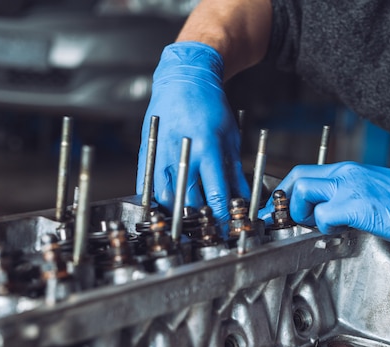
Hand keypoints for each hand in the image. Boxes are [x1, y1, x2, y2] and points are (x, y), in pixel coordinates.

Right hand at [136, 41, 249, 221]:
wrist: (183, 79)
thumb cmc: (210, 105)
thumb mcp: (231, 137)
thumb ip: (234, 170)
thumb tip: (242, 196)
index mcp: (207, 148)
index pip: (215, 193)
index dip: (221, 214)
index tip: (226, 223)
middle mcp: (182, 153)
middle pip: (188, 200)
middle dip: (199, 216)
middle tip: (208, 223)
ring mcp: (161, 153)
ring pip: (165, 197)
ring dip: (177, 210)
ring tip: (189, 215)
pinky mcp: (147, 153)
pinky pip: (148, 185)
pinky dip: (157, 198)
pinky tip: (168, 203)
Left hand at [259, 162, 389, 269]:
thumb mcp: (373, 192)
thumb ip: (348, 196)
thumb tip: (326, 210)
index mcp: (350, 170)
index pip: (305, 171)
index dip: (287, 190)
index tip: (279, 207)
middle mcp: (347, 173)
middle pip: (297, 176)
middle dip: (283, 200)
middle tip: (281, 220)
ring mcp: (351, 187)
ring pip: (304, 190)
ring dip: (302, 212)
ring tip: (314, 226)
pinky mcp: (358, 205)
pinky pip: (323, 215)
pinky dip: (323, 226)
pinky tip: (338, 231)